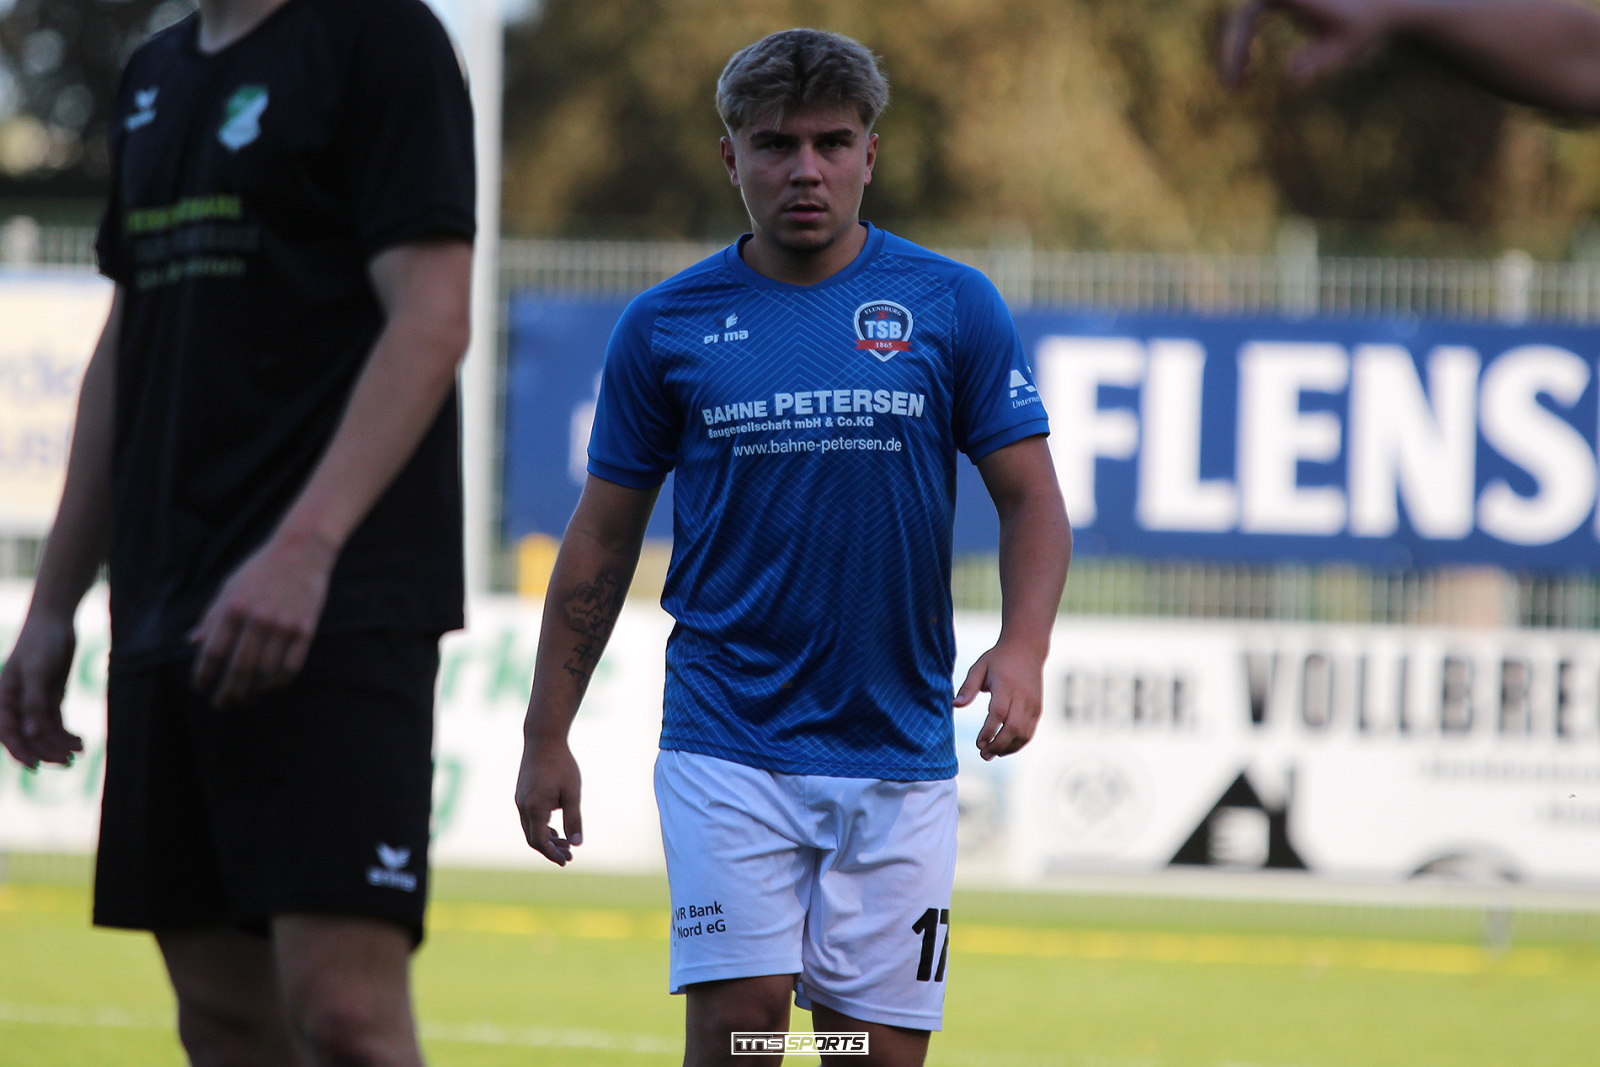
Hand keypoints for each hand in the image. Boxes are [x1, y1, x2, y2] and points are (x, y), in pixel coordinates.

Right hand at [0, 612, 83, 769]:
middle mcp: (15, 704)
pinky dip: (66, 734)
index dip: (20, 751)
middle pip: (28, 736)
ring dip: (59, 744)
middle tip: (68, 762)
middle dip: (46, 751)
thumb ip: (34, 703)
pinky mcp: (48, 699)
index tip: (36, 767)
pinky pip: (55, 723)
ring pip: (43, 732)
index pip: (8, 732)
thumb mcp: (37, 672)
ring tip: (79, 751)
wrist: (55, 621)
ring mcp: (33, 702)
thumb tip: (32, 733)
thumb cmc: (40, 643)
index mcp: (3, 698)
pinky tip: (81, 741)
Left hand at [189, 532, 334, 707]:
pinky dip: (279, 683)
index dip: (203, 675)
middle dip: (228, 693)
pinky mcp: (306, 629)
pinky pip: (291, 666)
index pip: (212, 652)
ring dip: (252, 692)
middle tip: (221, 704)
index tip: (200, 688)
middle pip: (239, 669)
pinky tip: (270, 688)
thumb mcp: (229, 588)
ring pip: (265, 673)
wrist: (302, 550)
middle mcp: (257, 619)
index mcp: (233, 608)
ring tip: (244, 698)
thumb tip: (192, 642)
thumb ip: (212, 617)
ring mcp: (284, 625)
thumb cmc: (260, 569)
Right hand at [515, 737, 582, 865]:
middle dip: (551, 849)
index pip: (540, 841)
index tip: (566, 860)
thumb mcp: (572, 793)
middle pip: (533, 838)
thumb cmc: (561, 765)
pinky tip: (555, 829)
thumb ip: (574, 819)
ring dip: (547, 839)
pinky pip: (529, 818)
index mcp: (535, 808)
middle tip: (569, 856)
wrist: (543, 739)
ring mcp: (520, 800)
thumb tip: (578, 844)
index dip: (552, 853)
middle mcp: (523, 806)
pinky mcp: (522, 794)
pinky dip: (541, 827)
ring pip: (530, 828)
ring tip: (565, 844)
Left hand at [955, 641, 1045, 761]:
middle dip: (998, 745)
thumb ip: (968, 687)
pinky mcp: (1037, 709)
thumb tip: (955, 706)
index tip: (978, 743)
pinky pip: (1029, 732)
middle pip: (1013, 728)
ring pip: (1024, 734)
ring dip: (1008, 748)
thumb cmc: (998, 659)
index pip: (998, 713)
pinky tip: (1004, 748)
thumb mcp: (979, 667)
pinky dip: (1018, 744)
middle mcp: (1022, 696)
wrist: (1027, 648)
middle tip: (983, 754)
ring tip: (992, 754)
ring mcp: (1032, 704)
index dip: (988, 732)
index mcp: (1005, 685)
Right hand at [1221, 0, 1395, 88]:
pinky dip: (1245, 48)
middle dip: (1230, 54)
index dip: (1237, 47)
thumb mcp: (1342, 49)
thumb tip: (1292, 75)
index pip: (1246, 17)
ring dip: (1235, 53)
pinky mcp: (1279, 3)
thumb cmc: (1361, 29)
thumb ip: (1318, 60)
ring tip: (1240, 86)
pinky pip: (1249, 24)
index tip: (1239, 77)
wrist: (1379, 9)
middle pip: (1238, 20)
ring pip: (1241, 23)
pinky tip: (1250, 74)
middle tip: (1234, 88)